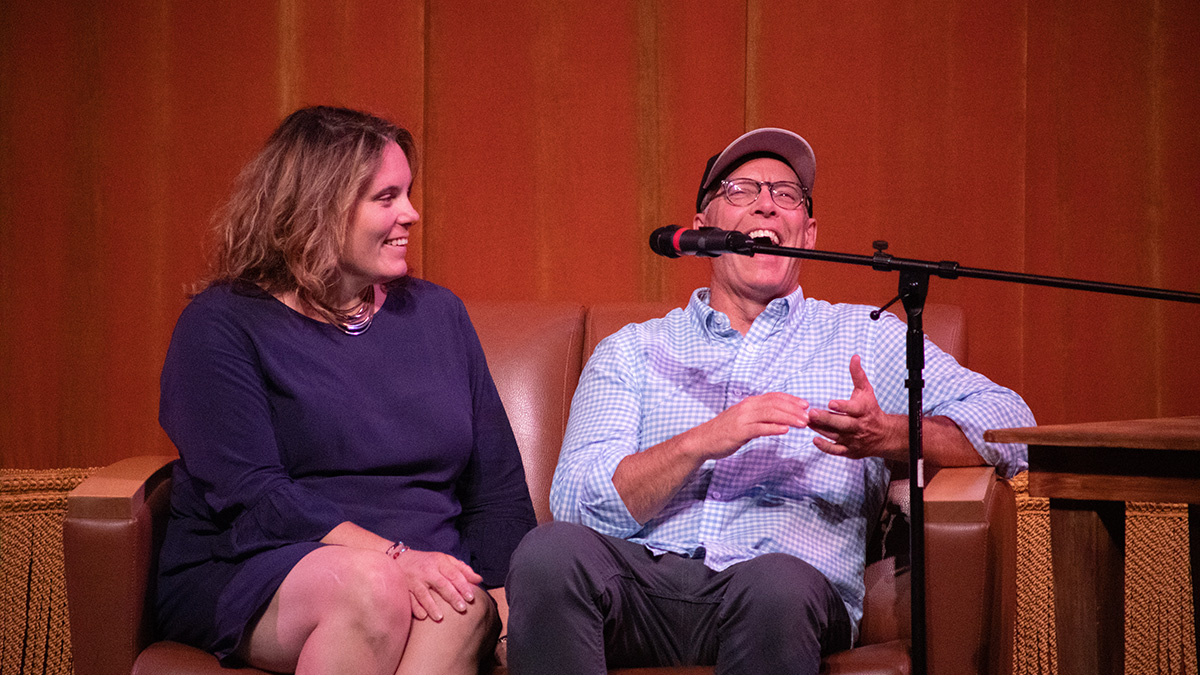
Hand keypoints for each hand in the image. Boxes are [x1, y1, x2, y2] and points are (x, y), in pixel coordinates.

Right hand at [392, 549, 482, 620]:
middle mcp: (427, 571)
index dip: (462, 585)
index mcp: (439, 562)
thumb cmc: (428, 562)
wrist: (399, 559)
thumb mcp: (445, 560)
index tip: (471, 597)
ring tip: (440, 617)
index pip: (453, 574)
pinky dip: (415, 608)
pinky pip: (409, 600)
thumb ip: (462, 569)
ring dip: (432, 606)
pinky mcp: (404, 589)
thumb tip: (479, 579)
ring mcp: (414, 580)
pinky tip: (423, 617)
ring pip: (423, 594)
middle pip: (441, 584)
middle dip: (452, 596)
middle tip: (462, 608)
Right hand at [689, 392, 809, 459]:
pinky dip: (773, 428)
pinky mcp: (739, 432)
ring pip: (770, 414)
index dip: (791, 399)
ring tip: (803, 423)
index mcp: (749, 403)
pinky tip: (785, 430)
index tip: (805, 404)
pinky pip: (759, 428)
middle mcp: (747, 407)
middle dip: (794, 409)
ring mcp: (742, 419)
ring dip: (789, 418)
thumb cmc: (724, 431)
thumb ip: (759, 417)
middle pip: (775, 404)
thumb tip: (777, 418)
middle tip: (809, 416)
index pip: (774, 397)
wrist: (703, 440)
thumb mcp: (743, 420)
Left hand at [808, 355, 902, 459]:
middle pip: (842, 424)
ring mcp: (853, 439)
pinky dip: (825, 447)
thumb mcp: (866, 391)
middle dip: (826, 419)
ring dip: (820, 430)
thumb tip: (854, 357)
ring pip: (835, 435)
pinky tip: (814, 439)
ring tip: (807, 422)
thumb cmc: (871, 410)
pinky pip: (836, 450)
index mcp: (863, 411)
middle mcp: (858, 426)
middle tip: (811, 413)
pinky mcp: (849, 450)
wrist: (883, 434)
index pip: (853, 409)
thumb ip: (858, 375)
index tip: (831, 403)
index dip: (842, 406)